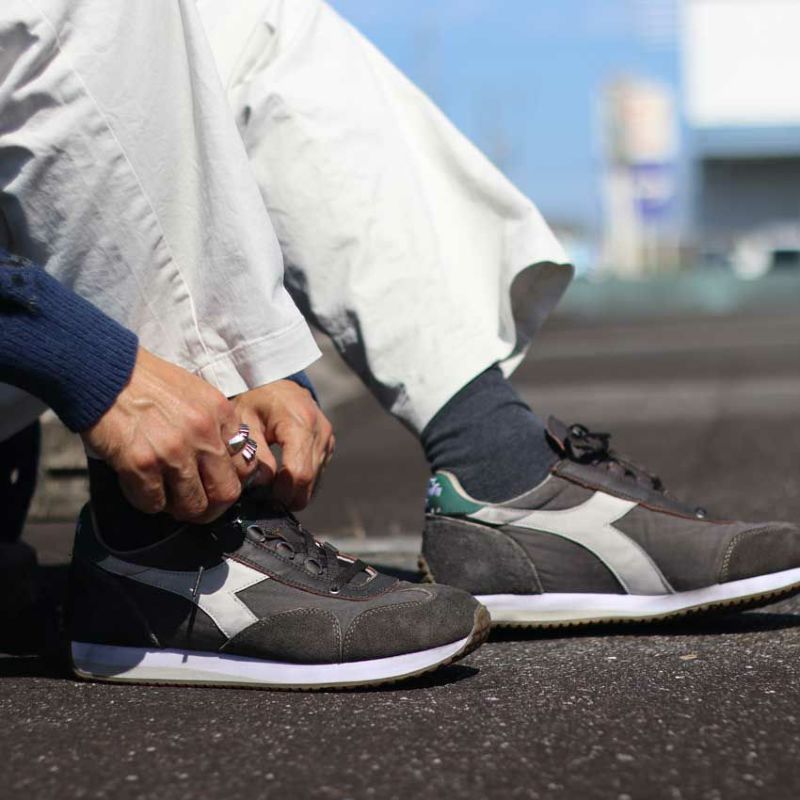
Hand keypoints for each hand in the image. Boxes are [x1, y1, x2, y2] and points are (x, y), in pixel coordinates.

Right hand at [82, 348, 255, 521]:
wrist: (106, 371)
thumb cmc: (150, 383)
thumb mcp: (198, 394)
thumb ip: (216, 425)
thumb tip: (225, 461)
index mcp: (221, 414)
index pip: (246, 466)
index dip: (231, 481)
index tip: (216, 484)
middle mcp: (204, 434)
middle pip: (226, 493)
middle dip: (212, 507)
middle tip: (197, 505)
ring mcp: (174, 451)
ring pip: (192, 506)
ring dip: (180, 509)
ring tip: (168, 498)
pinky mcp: (141, 465)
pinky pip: (153, 503)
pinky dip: (148, 502)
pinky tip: (141, 486)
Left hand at [233, 380, 334, 510]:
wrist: (273, 383)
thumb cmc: (254, 400)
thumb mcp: (244, 423)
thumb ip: (255, 455)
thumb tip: (264, 486)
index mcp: (299, 422)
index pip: (298, 472)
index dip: (281, 492)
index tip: (262, 498)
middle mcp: (320, 430)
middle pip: (309, 480)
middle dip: (287, 495)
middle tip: (263, 497)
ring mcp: (327, 438)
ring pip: (315, 481)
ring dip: (294, 489)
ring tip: (270, 484)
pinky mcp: (329, 444)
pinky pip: (317, 473)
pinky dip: (301, 480)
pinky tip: (283, 475)